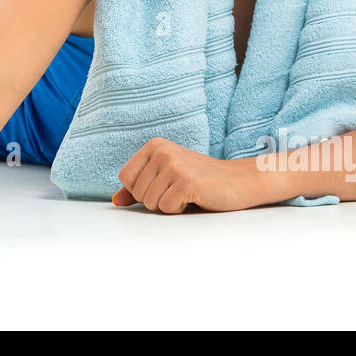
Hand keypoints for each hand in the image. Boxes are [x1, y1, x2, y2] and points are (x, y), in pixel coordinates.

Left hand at [111, 137, 272, 212]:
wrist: (239, 182)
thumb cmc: (201, 181)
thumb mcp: (166, 178)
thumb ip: (139, 187)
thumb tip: (116, 200)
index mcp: (154, 146)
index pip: (125, 179)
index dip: (142, 191)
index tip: (165, 186)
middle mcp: (162, 151)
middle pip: (137, 193)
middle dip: (156, 200)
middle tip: (179, 190)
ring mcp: (174, 164)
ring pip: (150, 203)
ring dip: (169, 206)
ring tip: (187, 194)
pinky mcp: (186, 182)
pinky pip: (166, 208)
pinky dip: (179, 210)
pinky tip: (195, 199)